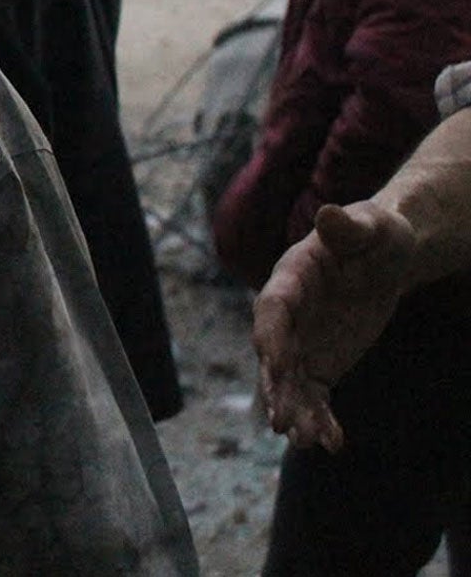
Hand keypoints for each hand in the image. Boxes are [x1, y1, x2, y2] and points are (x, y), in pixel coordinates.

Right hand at [253, 200, 417, 451]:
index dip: (270, 334)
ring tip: (307, 443)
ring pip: (290, 382)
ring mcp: (301, 341)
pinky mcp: (318, 361)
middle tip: (282, 421)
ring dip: (296, 412)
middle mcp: (288, 313)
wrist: (386, 256)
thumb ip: (348, 226)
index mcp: (292, 276)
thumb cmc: (379, 233)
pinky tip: (334, 444)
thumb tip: (328, 213)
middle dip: (276, 388)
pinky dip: (320, 418)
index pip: (273, 307)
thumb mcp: (372, 226)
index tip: (272, 362)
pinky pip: (314, 395)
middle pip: (275, 354)